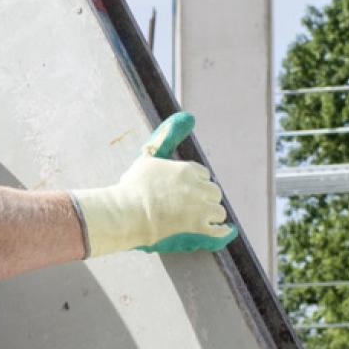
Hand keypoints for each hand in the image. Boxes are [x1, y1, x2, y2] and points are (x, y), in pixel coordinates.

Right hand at [70, 115, 234, 255]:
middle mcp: (198, 187)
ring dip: (211, 215)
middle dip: (205, 198)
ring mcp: (200, 209)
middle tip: (192, 207)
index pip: (202, 175)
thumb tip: (189, 116)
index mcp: (187, 169)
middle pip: (213, 192)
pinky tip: (223, 232)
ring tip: (201, 220)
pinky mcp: (199, 229)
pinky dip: (223, 232)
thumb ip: (167, 136)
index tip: (185, 192)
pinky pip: (220, 232)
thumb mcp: (149, 157)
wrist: (125, 214)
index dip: (195, 184)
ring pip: (218, 211)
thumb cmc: (132, 188)